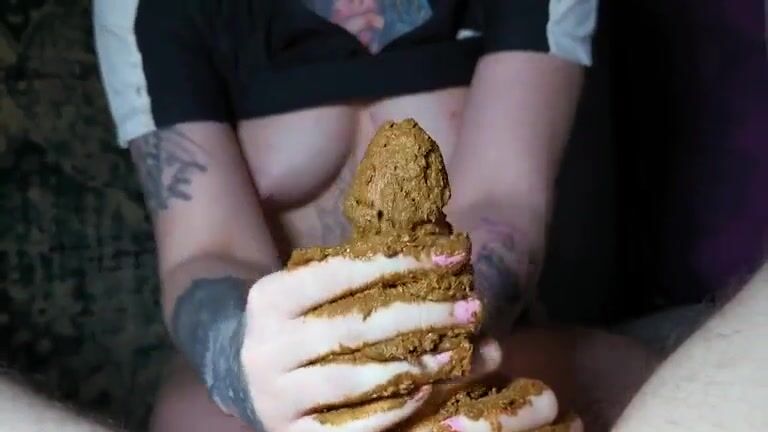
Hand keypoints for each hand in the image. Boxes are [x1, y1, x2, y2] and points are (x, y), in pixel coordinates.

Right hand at [240, 252, 485, 431]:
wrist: (248, 380)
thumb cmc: (302, 329)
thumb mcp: (322, 300)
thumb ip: (378, 290)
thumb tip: (460, 295)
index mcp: (271, 298)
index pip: (340, 272)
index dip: (400, 262)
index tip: (453, 256)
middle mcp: (266, 347)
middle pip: (353, 327)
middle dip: (420, 314)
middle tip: (470, 309)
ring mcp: (274, 395)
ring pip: (350, 378)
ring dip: (411, 366)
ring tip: (455, 354)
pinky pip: (347, 428)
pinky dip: (390, 410)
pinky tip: (424, 392)